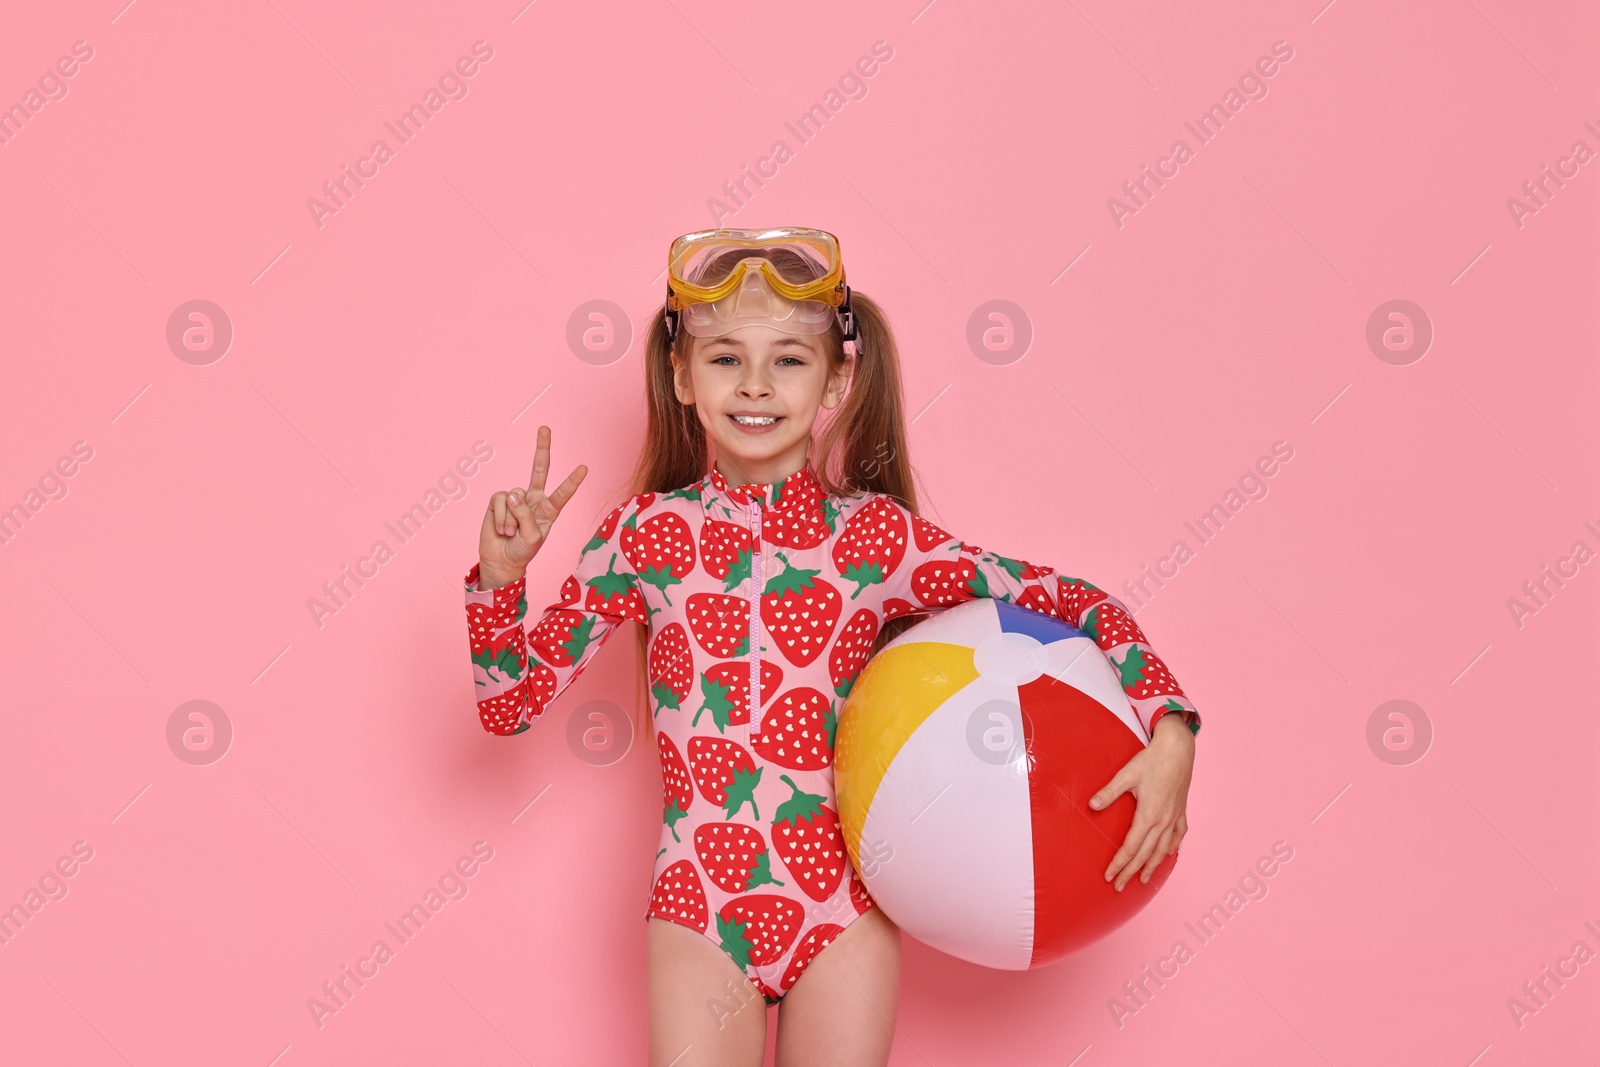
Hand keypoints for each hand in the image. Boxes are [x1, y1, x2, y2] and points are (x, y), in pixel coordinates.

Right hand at [477, 425, 587, 587]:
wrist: (501, 561)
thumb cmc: (523, 551)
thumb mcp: (532, 538)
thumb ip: (525, 515)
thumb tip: (512, 494)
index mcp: (549, 509)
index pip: (563, 493)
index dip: (572, 481)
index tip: (584, 468)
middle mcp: (534, 499)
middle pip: (539, 469)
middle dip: (542, 448)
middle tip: (545, 428)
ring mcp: (516, 498)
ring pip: (515, 496)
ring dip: (512, 519)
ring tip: (510, 533)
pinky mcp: (497, 500)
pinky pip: (500, 500)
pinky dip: (500, 517)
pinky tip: (501, 528)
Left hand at [1089, 713, 1193, 890]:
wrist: (1179, 749)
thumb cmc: (1151, 760)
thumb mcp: (1127, 774)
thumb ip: (1109, 792)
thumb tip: (1091, 805)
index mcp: (1148, 815)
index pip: (1131, 848)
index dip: (1119, 864)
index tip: (1108, 876)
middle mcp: (1163, 821)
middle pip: (1145, 855)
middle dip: (1131, 872)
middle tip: (1119, 887)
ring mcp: (1174, 817)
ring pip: (1163, 850)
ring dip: (1152, 866)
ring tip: (1143, 880)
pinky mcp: (1181, 811)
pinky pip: (1178, 836)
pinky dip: (1172, 848)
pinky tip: (1167, 854)